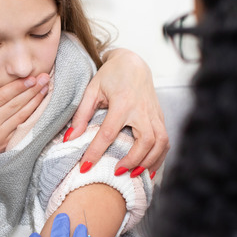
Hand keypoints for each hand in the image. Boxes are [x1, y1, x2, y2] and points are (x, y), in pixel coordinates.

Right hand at [0, 74, 48, 189]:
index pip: (1, 96)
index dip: (18, 86)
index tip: (31, 77)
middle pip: (15, 104)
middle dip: (32, 89)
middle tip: (45, 78)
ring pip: (21, 115)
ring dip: (35, 101)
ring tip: (46, 88)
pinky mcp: (4, 144)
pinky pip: (20, 127)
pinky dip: (31, 115)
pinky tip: (38, 106)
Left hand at [68, 48, 169, 175]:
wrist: (133, 62)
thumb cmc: (110, 76)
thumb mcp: (92, 90)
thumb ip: (81, 114)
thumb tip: (70, 138)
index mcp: (122, 102)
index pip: (109, 133)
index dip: (96, 152)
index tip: (85, 167)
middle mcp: (142, 109)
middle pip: (145, 141)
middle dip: (133, 160)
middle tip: (117, 172)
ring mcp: (154, 113)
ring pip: (161, 142)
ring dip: (149, 161)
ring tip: (134, 174)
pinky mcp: (160, 116)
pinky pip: (166, 140)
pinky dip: (160, 157)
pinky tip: (149, 168)